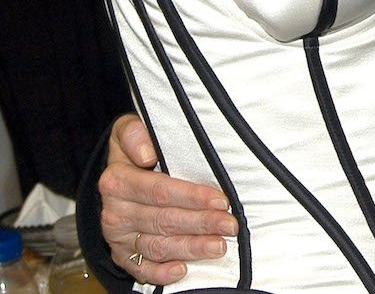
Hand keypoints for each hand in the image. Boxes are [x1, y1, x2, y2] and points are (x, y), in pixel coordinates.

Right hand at [98, 113, 235, 286]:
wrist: (116, 171)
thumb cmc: (133, 147)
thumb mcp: (128, 130)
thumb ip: (134, 133)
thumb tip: (146, 153)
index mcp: (117, 181)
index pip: (159, 191)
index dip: (191, 197)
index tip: (220, 199)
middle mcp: (115, 211)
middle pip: (163, 220)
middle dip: (201, 223)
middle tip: (230, 225)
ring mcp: (118, 236)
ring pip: (158, 246)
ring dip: (190, 248)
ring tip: (219, 246)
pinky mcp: (122, 255)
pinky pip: (141, 269)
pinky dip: (161, 273)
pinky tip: (184, 270)